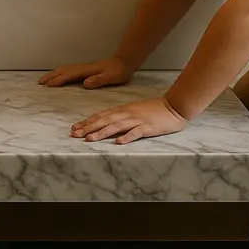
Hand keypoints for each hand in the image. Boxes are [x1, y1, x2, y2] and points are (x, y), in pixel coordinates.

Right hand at [39, 56, 133, 87]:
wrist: (124, 62)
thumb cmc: (119, 71)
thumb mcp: (111, 77)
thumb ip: (99, 80)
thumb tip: (85, 83)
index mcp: (88, 71)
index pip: (70, 75)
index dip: (59, 80)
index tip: (48, 85)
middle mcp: (84, 68)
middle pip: (64, 70)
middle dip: (51, 76)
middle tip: (40, 82)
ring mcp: (84, 68)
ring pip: (65, 69)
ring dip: (54, 73)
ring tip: (45, 79)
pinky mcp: (86, 69)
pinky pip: (69, 70)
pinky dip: (61, 73)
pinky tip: (60, 76)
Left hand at [70, 97, 187, 143]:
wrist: (173, 106)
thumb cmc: (153, 110)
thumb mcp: (133, 110)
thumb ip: (120, 116)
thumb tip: (104, 122)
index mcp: (122, 110)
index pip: (101, 116)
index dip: (87, 122)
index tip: (75, 128)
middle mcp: (127, 114)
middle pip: (104, 120)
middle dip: (88, 127)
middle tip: (75, 134)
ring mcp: (137, 120)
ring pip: (116, 126)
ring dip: (102, 132)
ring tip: (90, 139)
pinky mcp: (148, 127)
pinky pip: (136, 132)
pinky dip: (127, 137)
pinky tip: (119, 142)